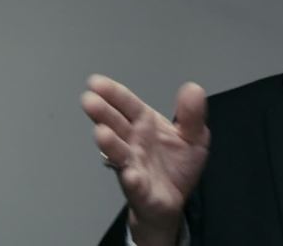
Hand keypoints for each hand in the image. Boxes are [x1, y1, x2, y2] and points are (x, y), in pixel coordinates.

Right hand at [81, 75, 209, 245]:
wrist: (174, 200)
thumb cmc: (177, 164)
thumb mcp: (194, 136)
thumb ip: (192, 115)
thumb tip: (192, 88)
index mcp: (146, 124)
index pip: (129, 105)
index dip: (114, 93)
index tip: (95, 82)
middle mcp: (134, 142)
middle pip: (117, 125)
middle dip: (103, 113)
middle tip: (89, 101)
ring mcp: (133, 165)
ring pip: (119, 153)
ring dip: (110, 144)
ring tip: (101, 133)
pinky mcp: (140, 189)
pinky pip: (135, 184)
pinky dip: (132, 179)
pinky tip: (131, 175)